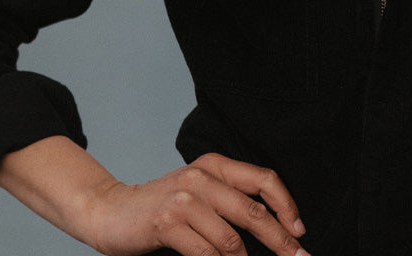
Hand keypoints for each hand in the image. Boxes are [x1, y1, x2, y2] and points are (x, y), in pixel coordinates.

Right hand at [86, 152, 307, 255]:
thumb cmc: (162, 206)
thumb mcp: (198, 190)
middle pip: (253, 211)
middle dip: (280, 240)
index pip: (263, 179)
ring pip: (231, 239)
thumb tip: (272, 225)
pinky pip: (206, 253)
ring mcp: (184, 198)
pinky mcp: (168, 222)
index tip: (299, 231)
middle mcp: (202, 176)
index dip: (286, 205)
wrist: (111, 210)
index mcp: (215, 164)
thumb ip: (228, 199)